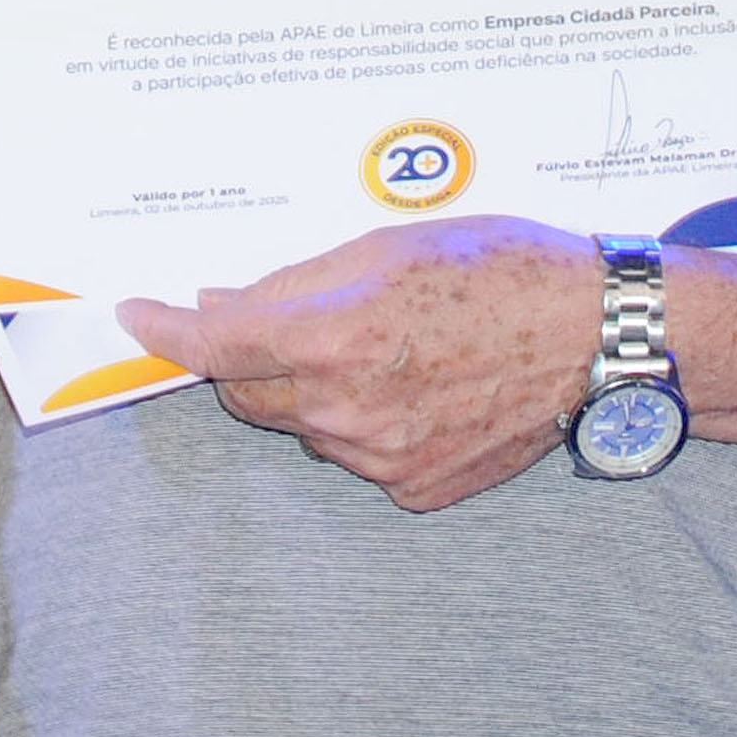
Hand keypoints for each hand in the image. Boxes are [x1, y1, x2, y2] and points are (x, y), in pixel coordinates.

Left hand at [119, 217, 603, 511]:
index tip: (139, 316)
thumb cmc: (501, 270)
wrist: (598, 336)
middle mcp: (345, 411)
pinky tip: (421, 386)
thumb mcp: (384, 247)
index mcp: (329, 340)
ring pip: (306, 426)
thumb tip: (224, 303)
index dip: (164, 330)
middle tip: (291, 320)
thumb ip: (293, 284)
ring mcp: (382, 459)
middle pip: (248, 393)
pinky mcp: (418, 489)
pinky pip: (360, 456)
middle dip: (249, 357)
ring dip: (316, 390)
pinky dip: (367, 423)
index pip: (211, 347)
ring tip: (390, 346)